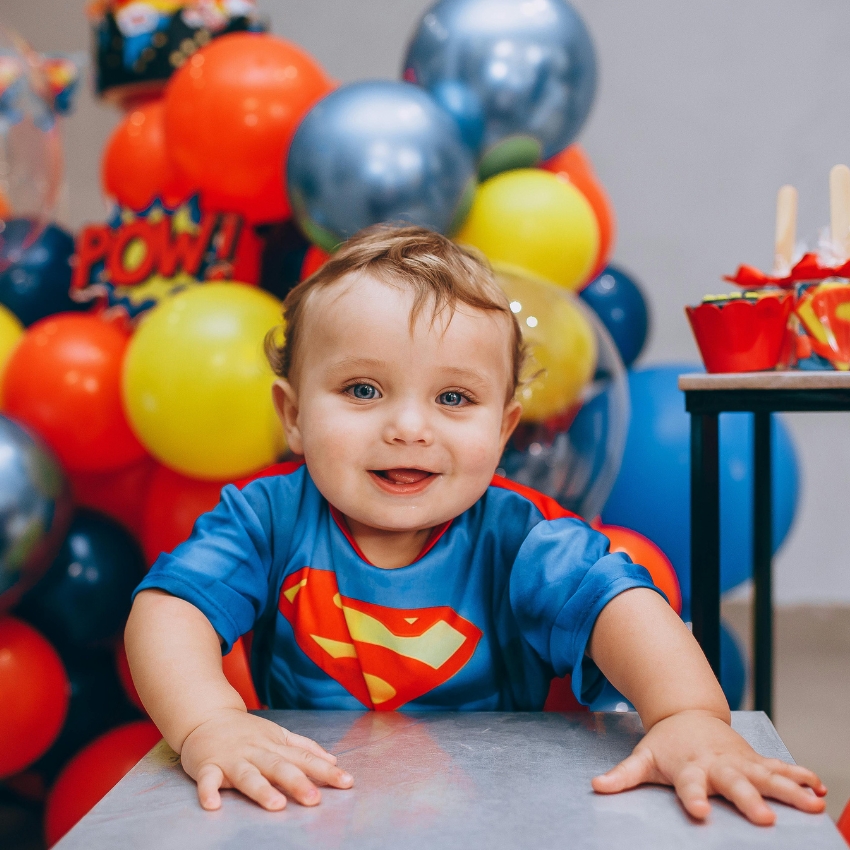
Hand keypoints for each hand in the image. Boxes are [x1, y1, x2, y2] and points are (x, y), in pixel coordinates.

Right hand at [180, 708, 353, 810]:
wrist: (206, 714)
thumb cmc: (246, 731)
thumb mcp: (278, 734)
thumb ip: (304, 747)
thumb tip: (333, 759)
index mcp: (275, 745)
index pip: (304, 758)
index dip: (326, 771)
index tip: (347, 782)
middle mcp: (256, 751)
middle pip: (279, 767)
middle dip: (297, 783)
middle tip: (315, 800)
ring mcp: (232, 758)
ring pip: (248, 774)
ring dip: (261, 789)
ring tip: (276, 805)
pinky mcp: (207, 765)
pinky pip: (208, 779)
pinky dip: (208, 791)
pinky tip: (213, 805)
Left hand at [591, 710, 825, 824]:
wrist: (687, 712)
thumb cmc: (666, 744)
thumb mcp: (643, 757)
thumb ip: (623, 776)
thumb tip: (596, 787)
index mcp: (688, 767)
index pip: (688, 785)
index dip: (692, 798)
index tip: (698, 812)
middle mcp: (716, 764)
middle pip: (733, 783)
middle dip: (749, 799)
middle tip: (764, 819)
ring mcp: (738, 761)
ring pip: (765, 775)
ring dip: (788, 790)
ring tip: (810, 804)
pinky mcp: (754, 759)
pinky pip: (780, 769)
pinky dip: (800, 777)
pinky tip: (818, 789)